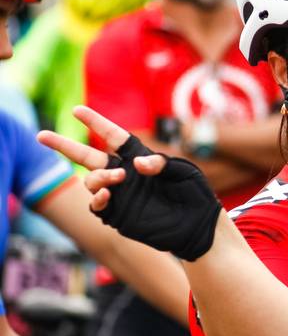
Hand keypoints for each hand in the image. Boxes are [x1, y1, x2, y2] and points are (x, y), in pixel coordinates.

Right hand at [38, 106, 221, 260]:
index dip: (96, 122)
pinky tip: (105, 195)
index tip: (77, 110)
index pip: (113, 136)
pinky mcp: (119, 216)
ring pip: (91, 181)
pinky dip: (96, 199)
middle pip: (88, 156)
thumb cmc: (194, 194)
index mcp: (139, 157)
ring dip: (98, 177)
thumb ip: (160, 163)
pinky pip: (97, 207)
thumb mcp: (183, 172)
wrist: (198, 226)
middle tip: (41, 135)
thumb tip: (136, 164)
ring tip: (117, 177)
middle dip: (64, 146)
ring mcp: (120, 195)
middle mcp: (125, 174)